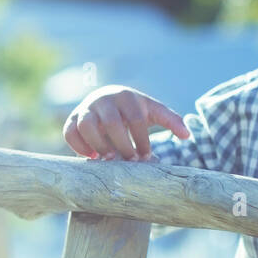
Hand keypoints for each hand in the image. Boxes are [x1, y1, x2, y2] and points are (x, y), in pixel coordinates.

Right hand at [63, 85, 189, 160]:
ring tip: (109, 160)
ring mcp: (86, 108)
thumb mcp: (153, 111)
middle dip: (122, 146)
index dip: (141, 140)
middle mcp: (104, 99)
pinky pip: (70, 132)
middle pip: (112, 123)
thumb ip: (171, 120)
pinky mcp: (71, 119)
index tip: (146, 157)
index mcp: (127, 96)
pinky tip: (91, 157)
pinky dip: (78, 146)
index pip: (135, 119)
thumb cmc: (134, 111)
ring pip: (87, 125)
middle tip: (129, 162)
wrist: (107, 101)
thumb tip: (187, 135)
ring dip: (99, 145)